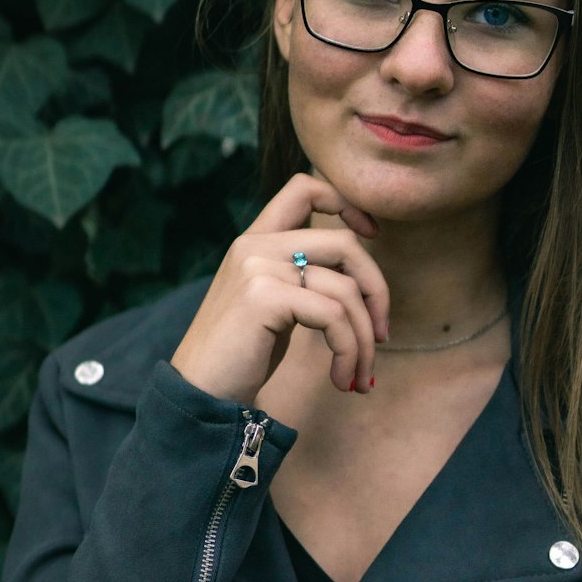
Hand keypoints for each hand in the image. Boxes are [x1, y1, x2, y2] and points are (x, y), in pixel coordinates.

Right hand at [170, 173, 388, 404]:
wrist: (199, 394)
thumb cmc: (242, 356)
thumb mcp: (275, 306)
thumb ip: (304, 278)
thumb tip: (364, 282)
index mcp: (255, 241)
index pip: (305, 188)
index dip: (348, 204)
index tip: (372, 235)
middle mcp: (254, 245)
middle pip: (344, 243)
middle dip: (377, 290)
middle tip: (381, 334)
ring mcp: (257, 267)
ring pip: (346, 287)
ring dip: (364, 338)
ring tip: (358, 374)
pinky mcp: (264, 297)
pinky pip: (334, 315)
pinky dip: (348, 350)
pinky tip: (340, 377)